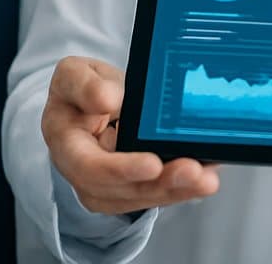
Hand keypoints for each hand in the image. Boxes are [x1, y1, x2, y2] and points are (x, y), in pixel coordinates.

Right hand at [43, 56, 219, 214]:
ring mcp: (106, 185)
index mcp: (65, 144)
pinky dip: (180, 188)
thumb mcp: (74, 73)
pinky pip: (153, 193)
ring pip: (140, 197)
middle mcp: (83, 173)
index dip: (121, 169)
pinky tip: (204, 177)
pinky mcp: (129, 188)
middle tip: (193, 171)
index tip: (153, 164)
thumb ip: (84, 84)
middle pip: (120, 190)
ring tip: (206, 179)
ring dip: (176, 190)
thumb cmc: (81, 87)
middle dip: (159, 184)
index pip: (89, 166)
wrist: (91, 101)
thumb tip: (108, 100)